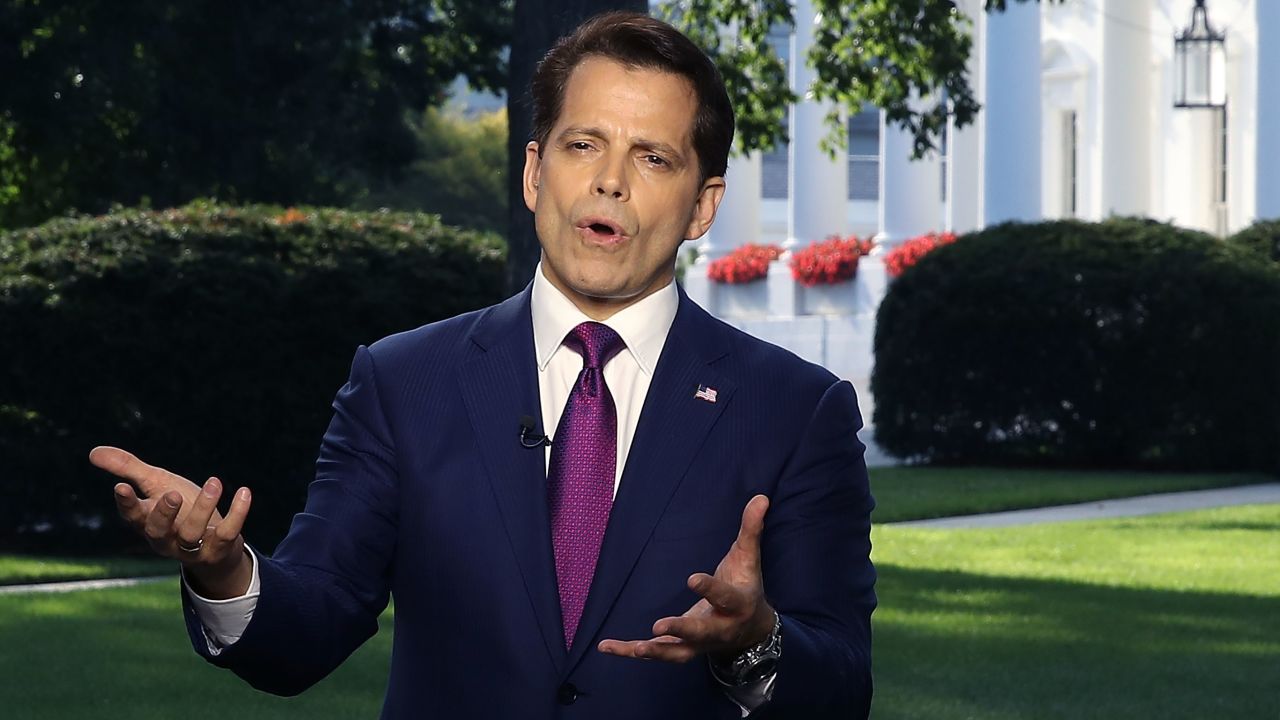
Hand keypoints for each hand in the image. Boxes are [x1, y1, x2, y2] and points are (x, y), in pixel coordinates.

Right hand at [89, 446, 253, 597]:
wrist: (215, 542)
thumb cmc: (180, 509)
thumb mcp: (157, 485)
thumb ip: (128, 469)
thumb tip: (93, 452)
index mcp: (147, 522)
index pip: (132, 516)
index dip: (126, 504)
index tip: (121, 487)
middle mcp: (166, 539)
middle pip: (158, 531)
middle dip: (164, 514)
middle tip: (173, 493)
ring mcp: (192, 548)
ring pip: (193, 533)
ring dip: (204, 507)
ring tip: (214, 481)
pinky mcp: (219, 550)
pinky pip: (228, 533)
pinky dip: (237, 513)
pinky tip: (244, 491)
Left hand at [598, 494, 775, 663]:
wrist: (752, 631)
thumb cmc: (745, 587)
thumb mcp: (749, 558)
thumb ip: (751, 529)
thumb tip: (760, 497)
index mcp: (737, 605)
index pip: (724, 597)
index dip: (709, 588)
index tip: (692, 579)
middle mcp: (719, 629)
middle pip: (700, 632)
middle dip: (681, 630)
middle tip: (659, 626)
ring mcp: (699, 643)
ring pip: (678, 652)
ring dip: (656, 650)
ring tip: (633, 648)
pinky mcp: (682, 648)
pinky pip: (657, 652)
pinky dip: (630, 651)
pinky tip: (607, 646)